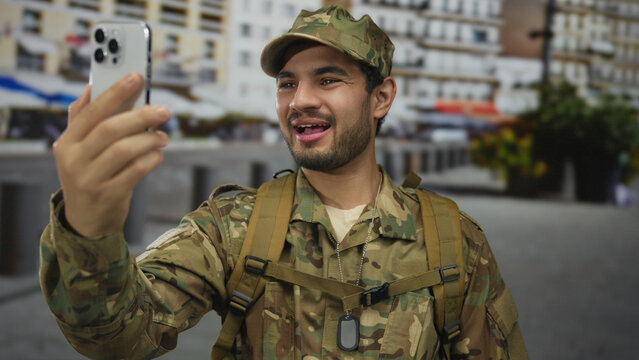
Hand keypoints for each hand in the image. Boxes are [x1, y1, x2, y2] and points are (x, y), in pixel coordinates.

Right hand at [53, 73, 169, 237]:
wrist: (86, 221)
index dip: (115, 92)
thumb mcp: (77, 150)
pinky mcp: (109, 195)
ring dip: (150, 139)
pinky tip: (158, 154)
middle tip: (163, 110)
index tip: (136, 77)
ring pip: (125, 149)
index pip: (91, 111)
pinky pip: (136, 171)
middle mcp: (74, 160)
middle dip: (141, 116)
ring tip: (163, 136)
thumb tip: (90, 86)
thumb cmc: (88, 175)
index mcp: (66, 143)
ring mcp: (90, 179)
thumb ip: (82, 119)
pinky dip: (152, 158)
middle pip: (110, 129)